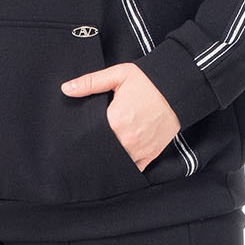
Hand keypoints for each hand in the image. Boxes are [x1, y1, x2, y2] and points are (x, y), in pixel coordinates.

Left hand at [60, 62, 180, 169]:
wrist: (179, 90)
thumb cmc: (148, 82)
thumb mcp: (118, 75)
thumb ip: (90, 83)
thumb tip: (66, 89)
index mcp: (115, 120)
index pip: (90, 135)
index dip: (83, 135)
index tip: (76, 135)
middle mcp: (126, 140)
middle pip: (101, 150)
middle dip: (93, 148)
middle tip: (86, 145)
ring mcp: (139, 150)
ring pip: (115, 162)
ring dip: (107, 158)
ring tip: (99, 153)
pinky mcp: (149, 155)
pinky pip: (132, 168)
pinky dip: (124, 166)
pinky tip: (117, 160)